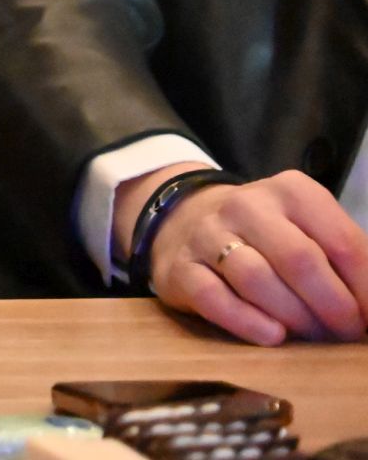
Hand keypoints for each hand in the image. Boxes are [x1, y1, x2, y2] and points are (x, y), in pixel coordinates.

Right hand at [145, 170, 367, 343]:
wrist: (191, 222)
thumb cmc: (271, 236)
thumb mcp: (313, 230)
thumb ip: (349, 259)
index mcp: (292, 191)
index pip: (342, 242)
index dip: (365, 288)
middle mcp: (246, 205)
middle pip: (299, 259)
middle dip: (332, 305)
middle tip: (345, 332)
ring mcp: (207, 234)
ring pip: (255, 277)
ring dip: (294, 317)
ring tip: (311, 336)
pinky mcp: (179, 268)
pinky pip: (213, 297)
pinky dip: (247, 321)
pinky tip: (272, 335)